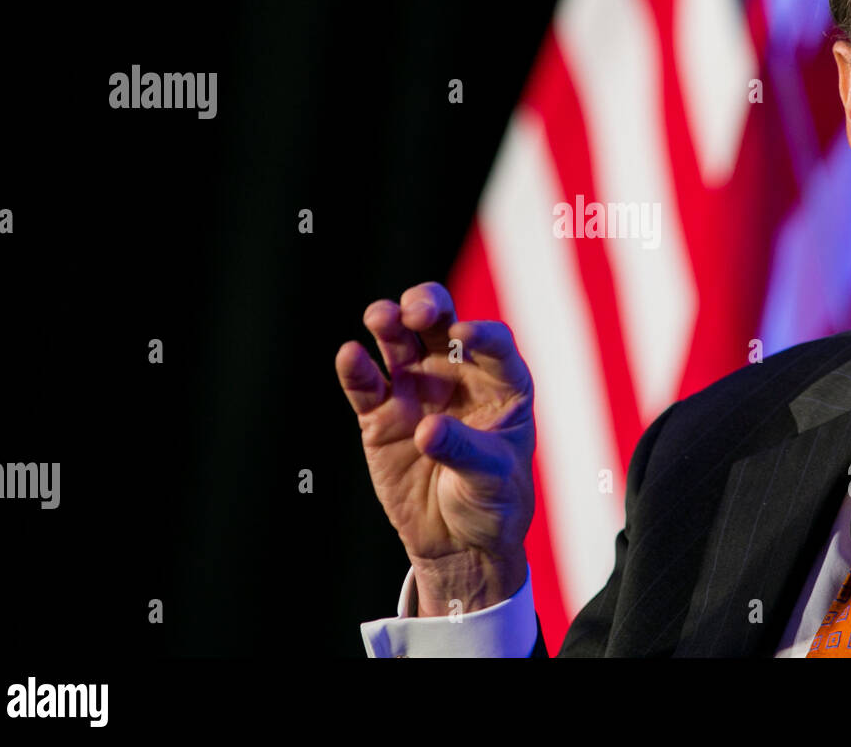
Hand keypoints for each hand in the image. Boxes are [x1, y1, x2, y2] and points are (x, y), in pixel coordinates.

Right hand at [335, 282, 534, 615]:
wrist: (458, 543)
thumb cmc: (491, 503)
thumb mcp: (490, 480)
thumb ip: (463, 451)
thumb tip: (427, 429)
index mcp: (500, 383)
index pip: (493, 343)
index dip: (481, 333)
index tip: (464, 335)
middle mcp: (456, 375)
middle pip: (439, 323)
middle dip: (426, 306)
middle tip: (416, 313)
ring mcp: (416, 390)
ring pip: (397, 341)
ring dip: (388, 322)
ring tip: (381, 318)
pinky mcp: (380, 416)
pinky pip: (365, 384)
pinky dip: (355, 368)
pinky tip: (350, 355)